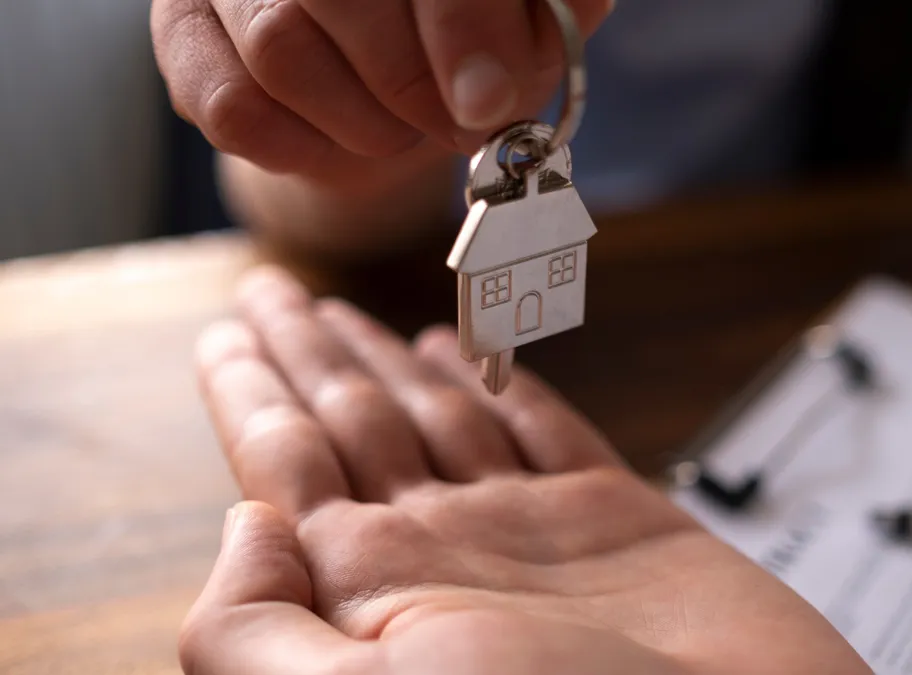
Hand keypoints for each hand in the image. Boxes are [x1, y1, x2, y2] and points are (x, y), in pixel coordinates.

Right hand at [150, 0, 611, 187]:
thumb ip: (549, 13)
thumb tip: (546, 35)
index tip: (491, 102)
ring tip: (406, 129)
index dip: (461, 25)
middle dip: (411, 84)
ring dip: (366, 123)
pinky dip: (305, 149)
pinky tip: (343, 139)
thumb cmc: (467, 33)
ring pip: (281, 52)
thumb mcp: (531, 16)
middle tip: (458, 126)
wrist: (389, 71)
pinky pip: (235, 111)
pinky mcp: (181, 33)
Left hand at [183, 265, 869, 674]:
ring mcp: (532, 532)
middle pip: (353, 423)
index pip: (283, 463)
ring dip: (385, 360)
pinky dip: (502, 384)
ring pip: (438, 415)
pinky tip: (460, 356)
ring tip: (343, 314)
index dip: (247, 391)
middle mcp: (445, 552)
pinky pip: (544, 429)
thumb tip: (241, 523)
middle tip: (271, 292)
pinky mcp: (619, 519)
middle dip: (306, 354)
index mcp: (373, 589)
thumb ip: (260, 630)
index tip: (224, 331)